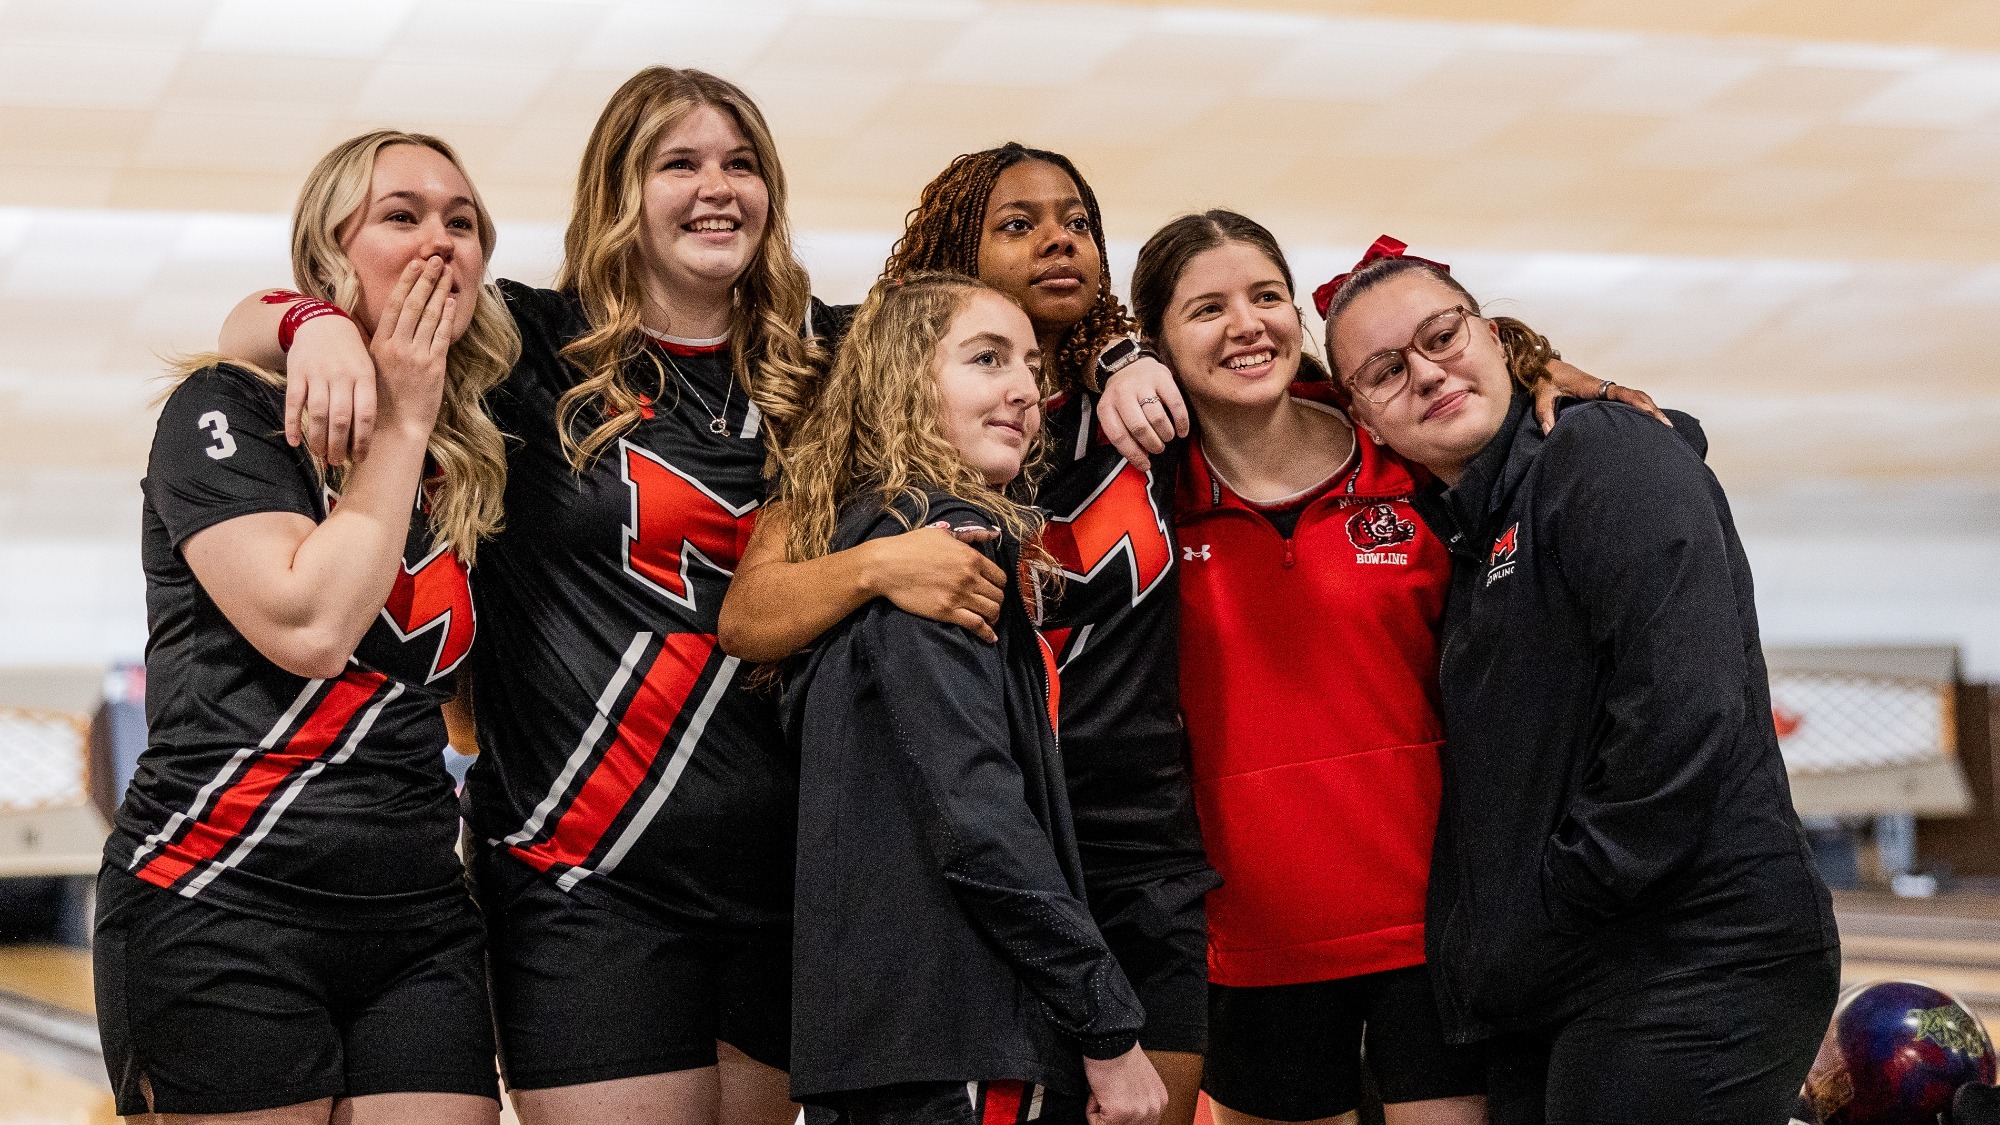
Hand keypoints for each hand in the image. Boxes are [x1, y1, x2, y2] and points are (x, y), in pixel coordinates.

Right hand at [286, 301, 378, 466]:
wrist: (323, 322)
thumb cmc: (351, 354)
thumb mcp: (368, 369)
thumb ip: (368, 397)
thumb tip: (370, 437)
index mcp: (365, 377)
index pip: (366, 414)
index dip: (363, 440)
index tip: (360, 459)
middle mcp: (342, 376)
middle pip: (341, 418)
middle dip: (338, 446)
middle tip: (337, 463)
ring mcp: (318, 374)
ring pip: (317, 413)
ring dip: (318, 439)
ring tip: (320, 456)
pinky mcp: (297, 373)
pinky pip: (293, 402)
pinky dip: (293, 424)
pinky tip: (295, 442)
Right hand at [367, 256, 454, 438]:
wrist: (394, 428)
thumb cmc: (383, 400)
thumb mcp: (374, 367)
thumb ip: (380, 344)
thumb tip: (386, 324)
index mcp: (380, 345)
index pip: (393, 305)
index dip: (406, 282)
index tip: (415, 264)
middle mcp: (396, 347)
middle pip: (413, 304)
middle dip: (426, 280)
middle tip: (436, 260)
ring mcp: (415, 356)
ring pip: (429, 316)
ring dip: (439, 292)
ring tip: (447, 274)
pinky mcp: (433, 367)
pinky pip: (441, 336)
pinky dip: (447, 317)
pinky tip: (452, 301)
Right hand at [861, 526, 1006, 642]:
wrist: (885, 565)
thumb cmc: (911, 546)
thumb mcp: (942, 534)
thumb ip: (970, 535)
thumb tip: (992, 534)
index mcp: (971, 557)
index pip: (1000, 577)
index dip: (998, 585)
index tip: (992, 589)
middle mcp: (969, 576)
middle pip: (998, 595)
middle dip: (996, 601)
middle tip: (989, 605)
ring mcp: (959, 595)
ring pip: (992, 611)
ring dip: (993, 617)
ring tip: (989, 620)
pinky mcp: (946, 611)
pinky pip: (976, 625)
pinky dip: (986, 633)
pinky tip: (990, 637)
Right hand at [1083, 1045, 1167, 1124]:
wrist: (1111, 1040)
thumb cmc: (1120, 1052)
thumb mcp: (1140, 1082)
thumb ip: (1138, 1100)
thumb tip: (1125, 1114)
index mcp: (1159, 1101)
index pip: (1140, 1124)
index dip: (1122, 1115)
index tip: (1113, 1104)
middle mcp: (1153, 1109)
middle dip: (1111, 1114)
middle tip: (1108, 1093)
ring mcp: (1137, 1113)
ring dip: (1101, 1111)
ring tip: (1104, 1090)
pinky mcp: (1120, 1114)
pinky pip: (1097, 1124)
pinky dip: (1091, 1109)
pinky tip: (1098, 1091)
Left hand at [1096, 356, 1187, 471]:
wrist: (1128, 364)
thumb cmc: (1123, 398)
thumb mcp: (1114, 414)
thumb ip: (1125, 435)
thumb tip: (1143, 459)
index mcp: (1107, 407)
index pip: (1118, 436)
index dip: (1133, 454)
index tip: (1145, 465)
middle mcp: (1122, 394)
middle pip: (1139, 427)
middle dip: (1152, 444)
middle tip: (1158, 449)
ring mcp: (1142, 384)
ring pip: (1157, 417)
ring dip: (1165, 434)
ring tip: (1167, 438)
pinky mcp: (1161, 378)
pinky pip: (1175, 403)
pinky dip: (1181, 421)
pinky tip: (1181, 431)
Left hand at [1537, 358, 1669, 433]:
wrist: (1542, 367)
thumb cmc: (1544, 380)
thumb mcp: (1541, 398)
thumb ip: (1545, 415)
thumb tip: (1550, 434)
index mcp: (1591, 386)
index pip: (1619, 392)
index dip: (1635, 401)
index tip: (1649, 411)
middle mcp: (1602, 386)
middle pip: (1634, 394)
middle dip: (1651, 408)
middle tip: (1666, 426)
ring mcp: (1604, 389)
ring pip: (1633, 396)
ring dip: (1649, 407)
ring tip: (1664, 426)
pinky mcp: (1602, 394)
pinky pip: (1625, 399)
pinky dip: (1639, 406)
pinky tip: (1647, 419)